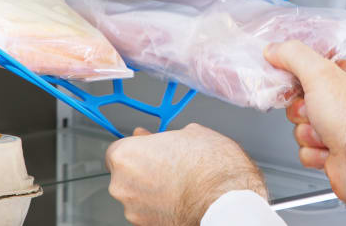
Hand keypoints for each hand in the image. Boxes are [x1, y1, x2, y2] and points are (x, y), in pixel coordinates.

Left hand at [105, 123, 266, 225]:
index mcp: (126, 156)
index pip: (118, 148)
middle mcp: (122, 185)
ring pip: (138, 194)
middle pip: (125, 173)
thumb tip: (155, 138)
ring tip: (180, 182)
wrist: (227, 200)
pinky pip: (149, 212)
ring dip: (152, 189)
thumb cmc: (211, 166)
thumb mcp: (190, 133)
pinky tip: (181, 198)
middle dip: (144, 168)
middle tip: (169, 163)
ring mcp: (133, 210)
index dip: (137, 147)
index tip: (149, 147)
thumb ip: (162, 136)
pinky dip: (160, 206)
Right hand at [265, 40, 345, 207]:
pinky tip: (327, 150)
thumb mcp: (321, 75)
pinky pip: (310, 146)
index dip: (305, 74)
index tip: (292, 78)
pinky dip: (313, 149)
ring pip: (306, 122)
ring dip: (308, 130)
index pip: (324, 67)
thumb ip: (294, 56)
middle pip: (310, 96)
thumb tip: (276, 49)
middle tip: (313, 110)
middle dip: (305, 109)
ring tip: (324, 134)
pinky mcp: (340, 151)